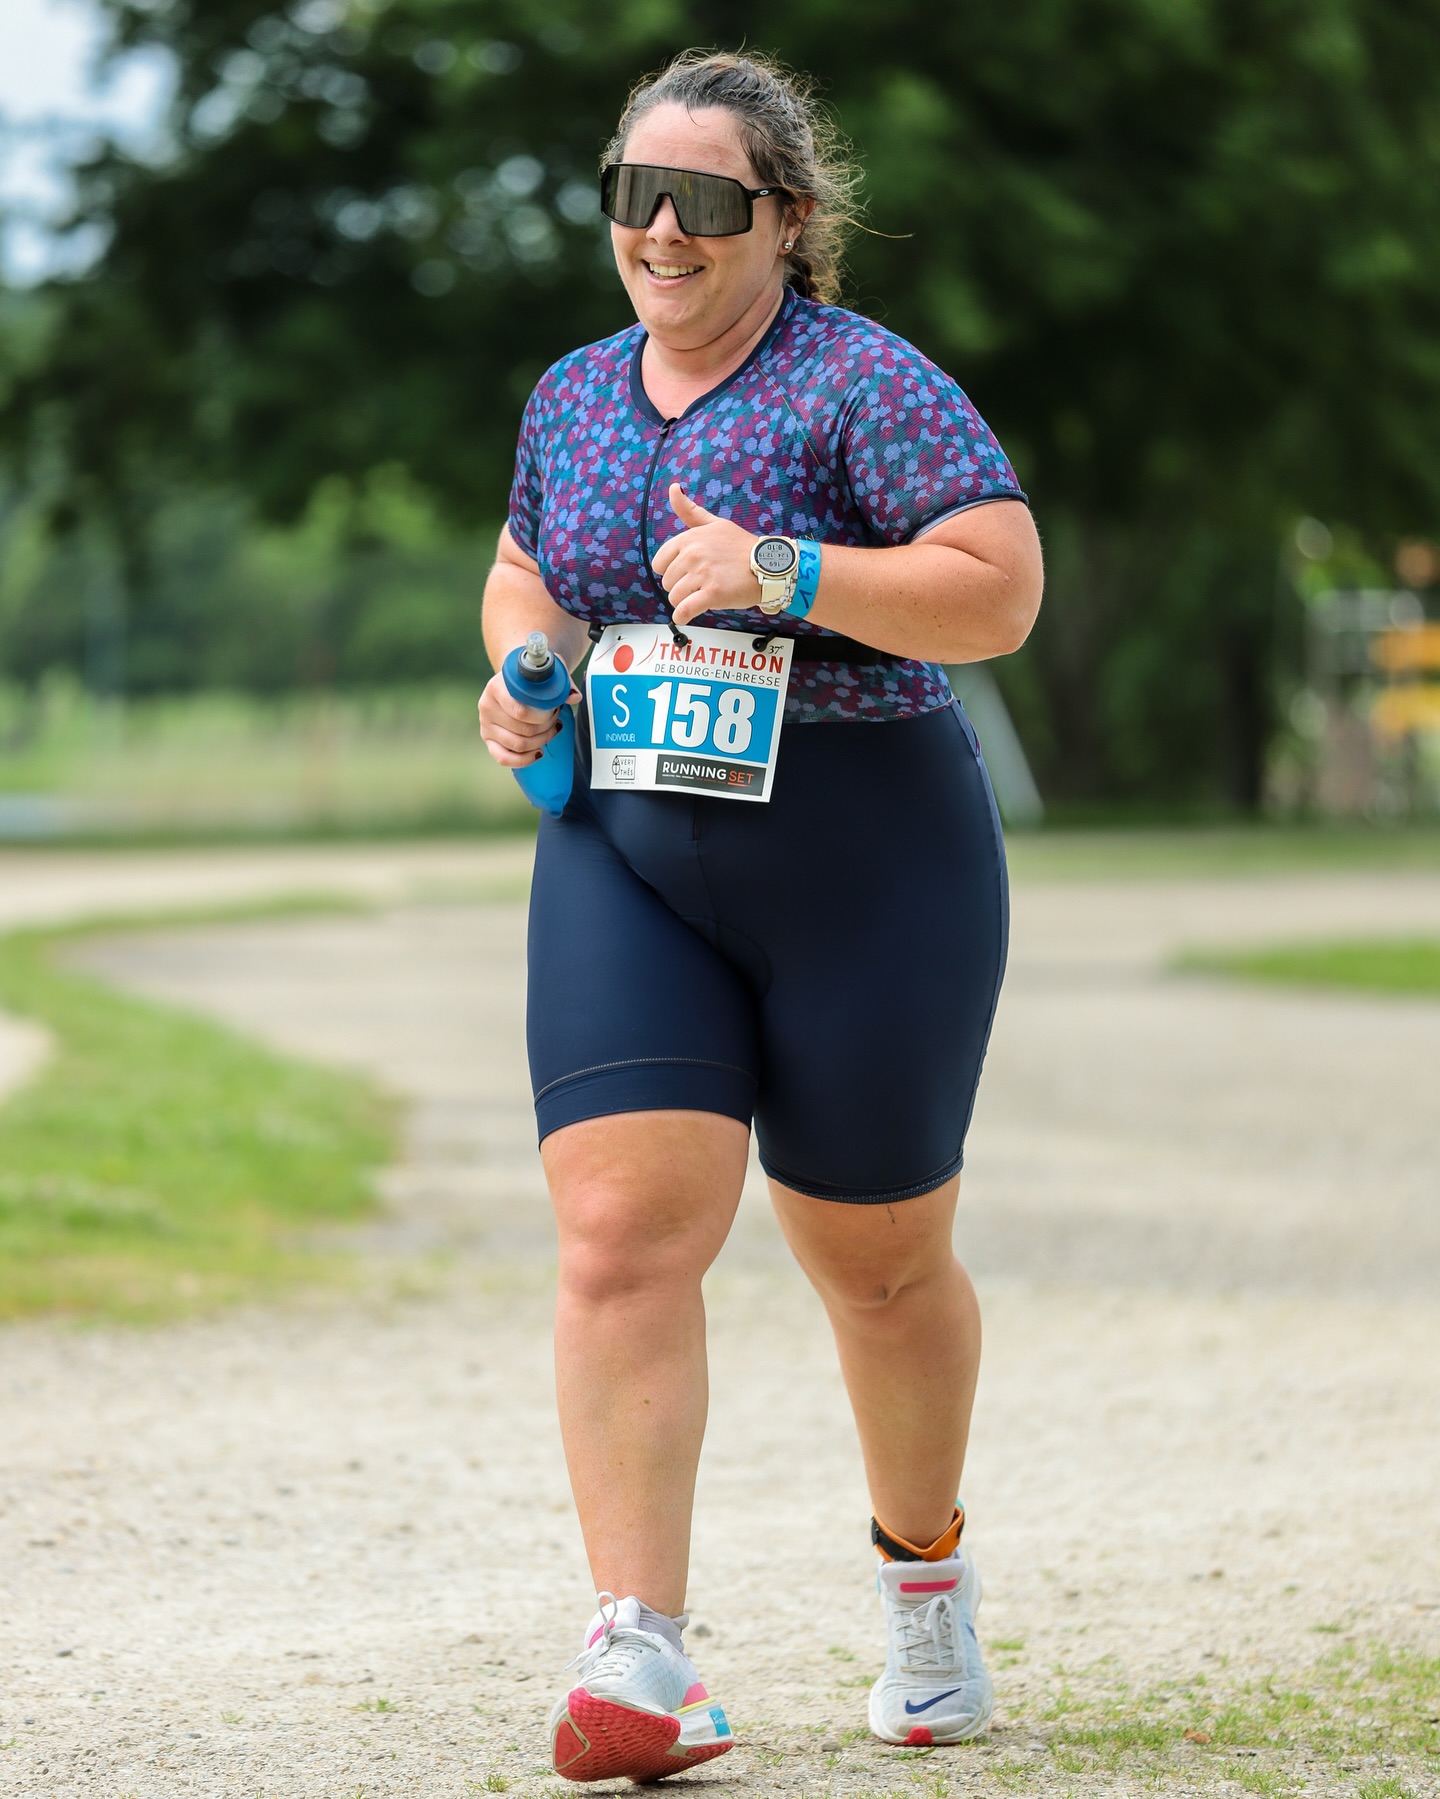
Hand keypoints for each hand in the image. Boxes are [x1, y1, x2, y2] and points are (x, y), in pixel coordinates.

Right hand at [477, 668, 578, 767]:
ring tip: (551, 731)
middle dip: (546, 728)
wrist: (515, 678)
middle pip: (523, 730)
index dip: (544, 716)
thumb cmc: (531, 677)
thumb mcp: (546, 672)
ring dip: (541, 741)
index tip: (556, 709)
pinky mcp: (488, 739)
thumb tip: (574, 697)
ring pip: (518, 745)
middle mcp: (487, 707)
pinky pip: (503, 758)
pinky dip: (524, 760)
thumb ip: (561, 682)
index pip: (521, 712)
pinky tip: (539, 752)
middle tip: (556, 719)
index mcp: (496, 688)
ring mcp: (486, 725)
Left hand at [652, 484, 759, 626]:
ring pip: (675, 598)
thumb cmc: (740, 546)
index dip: (672, 570)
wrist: (768, 565)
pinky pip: (685, 610)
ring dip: (685, 601)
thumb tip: (674, 488)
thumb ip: (690, 511)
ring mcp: (702, 575)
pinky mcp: (712, 594)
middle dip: (681, 586)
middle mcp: (692, 555)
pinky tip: (687, 615)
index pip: (660, 563)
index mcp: (689, 539)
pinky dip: (683, 616)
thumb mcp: (715, 524)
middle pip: (667, 583)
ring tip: (703, 595)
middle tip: (702, 583)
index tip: (687, 572)